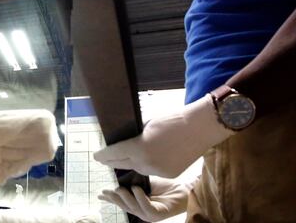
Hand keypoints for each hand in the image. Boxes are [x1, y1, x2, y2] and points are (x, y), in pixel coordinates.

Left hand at [93, 94, 232, 177]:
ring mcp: (159, 171)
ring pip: (139, 169)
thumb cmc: (172, 120)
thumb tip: (125, 140)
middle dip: (113, 161)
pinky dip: (148, 165)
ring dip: (132, 163)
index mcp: (138, 148)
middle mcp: (146, 163)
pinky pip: (153, 171)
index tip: (96, 156)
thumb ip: (133, 135)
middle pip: (123, 164)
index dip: (103, 155)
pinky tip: (149, 158)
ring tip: (128, 157)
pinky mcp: (169, 175)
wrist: (200, 127)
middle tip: (105, 159)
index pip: (114, 154)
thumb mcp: (146, 124)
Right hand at [98, 176, 195, 221]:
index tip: (100, 194)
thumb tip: (120, 177)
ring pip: (133, 208)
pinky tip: (136, 189)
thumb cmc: (166, 187)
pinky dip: (139, 198)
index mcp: (138, 204)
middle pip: (124, 206)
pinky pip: (146, 207)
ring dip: (125, 198)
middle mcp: (142, 212)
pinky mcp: (158, 215)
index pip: (121, 203)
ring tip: (120, 188)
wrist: (184, 189)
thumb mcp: (145, 183)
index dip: (110, 199)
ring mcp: (149, 215)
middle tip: (107, 191)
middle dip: (114, 199)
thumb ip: (133, 183)